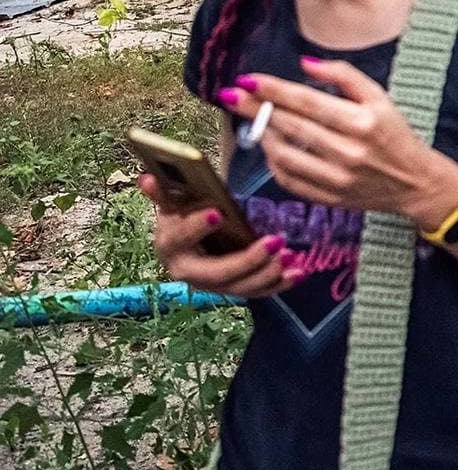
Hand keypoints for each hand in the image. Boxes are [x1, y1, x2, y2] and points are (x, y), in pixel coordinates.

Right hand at [141, 174, 300, 296]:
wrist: (192, 239)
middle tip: (274, 241)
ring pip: (240, 287)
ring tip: (290, 256)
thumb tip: (146, 178)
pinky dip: (279, 284)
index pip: (180, 239)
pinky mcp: (235, 289)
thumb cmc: (185, 214)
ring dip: (268, 274)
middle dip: (247, 260)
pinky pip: (258, 291)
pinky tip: (299, 273)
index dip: (197, 227)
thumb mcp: (175, 202)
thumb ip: (166, 192)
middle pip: (216, 273)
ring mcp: (213, 285)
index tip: (218, 212)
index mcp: (170, 246)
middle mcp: (189, 272)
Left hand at [219, 57, 457, 231]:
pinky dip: (274, 162)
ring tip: (257, 122)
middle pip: (290, 125)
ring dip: (263, 135)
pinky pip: (288, 180)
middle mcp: (349, 151)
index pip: (307, 101)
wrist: (416, 182)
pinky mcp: (329, 199)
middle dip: (255, 108)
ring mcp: (337, 179)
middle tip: (234, 95)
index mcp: (363, 122)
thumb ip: (345, 76)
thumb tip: (305, 63)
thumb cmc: (396, 135)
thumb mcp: (380, 98)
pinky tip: (273, 147)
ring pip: (283, 154)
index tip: (247, 79)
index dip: (273, 89)